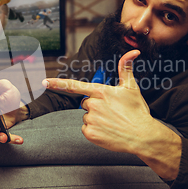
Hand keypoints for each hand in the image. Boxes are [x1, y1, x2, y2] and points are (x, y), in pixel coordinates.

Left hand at [43, 50, 181, 179]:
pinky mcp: (90, 134)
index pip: (74, 86)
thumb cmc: (137, 111)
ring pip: (86, 116)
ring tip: (112, 121)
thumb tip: (133, 51)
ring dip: (96, 119)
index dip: (58, 83)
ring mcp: (91, 120)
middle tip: (111, 111)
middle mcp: (93, 105)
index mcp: (101, 92)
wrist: (143, 136)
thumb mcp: (131, 87)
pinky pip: (86, 129)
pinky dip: (95, 131)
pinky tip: (108, 130)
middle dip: (95, 105)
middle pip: (85, 102)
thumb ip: (126, 68)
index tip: (44, 82)